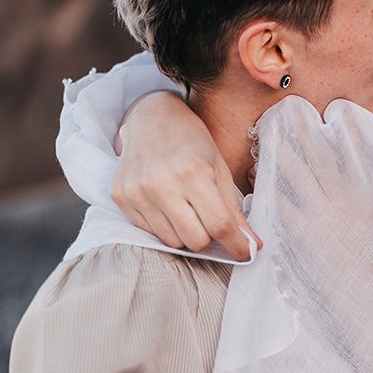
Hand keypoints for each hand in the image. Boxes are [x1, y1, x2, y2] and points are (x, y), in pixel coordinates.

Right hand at [112, 90, 259, 258]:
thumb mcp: (219, 169)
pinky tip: (165, 203)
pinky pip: (149, 232)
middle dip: (208, 237)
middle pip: (195, 241)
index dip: (236, 245)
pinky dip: (163, 225)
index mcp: (193, 173)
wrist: (150, 118)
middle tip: (209, 220)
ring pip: (172, 242)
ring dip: (185, 233)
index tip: (245, 253)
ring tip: (185, 208)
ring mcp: (138, 192)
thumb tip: (251, 246)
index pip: (219, 225)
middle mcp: (162, 185)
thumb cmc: (192, 143)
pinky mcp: (121, 198)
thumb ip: (234, 210)